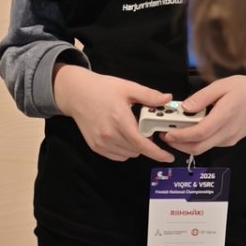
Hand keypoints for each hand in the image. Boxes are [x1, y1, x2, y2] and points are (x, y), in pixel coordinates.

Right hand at [53, 64, 174, 161]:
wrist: (76, 93)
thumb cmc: (102, 89)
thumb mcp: (128, 87)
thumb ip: (149, 96)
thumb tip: (168, 99)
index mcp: (120, 120)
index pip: (142, 144)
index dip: (157, 153)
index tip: (168, 157)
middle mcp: (110, 135)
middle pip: (137, 150)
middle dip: (146, 143)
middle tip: (145, 128)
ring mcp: (101, 143)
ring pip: (129, 154)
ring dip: (135, 147)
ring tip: (131, 130)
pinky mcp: (96, 147)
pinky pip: (118, 156)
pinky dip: (125, 150)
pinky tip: (122, 136)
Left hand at [163, 73, 245, 154]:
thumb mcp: (222, 85)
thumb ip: (202, 97)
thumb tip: (184, 107)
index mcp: (224, 117)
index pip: (198, 133)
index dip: (180, 135)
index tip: (167, 132)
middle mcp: (227, 133)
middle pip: (198, 147)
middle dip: (179, 144)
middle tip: (166, 135)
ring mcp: (230, 139)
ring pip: (204, 148)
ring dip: (187, 144)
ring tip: (176, 132)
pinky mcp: (231, 140)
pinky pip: (211, 144)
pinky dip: (198, 141)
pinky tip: (192, 131)